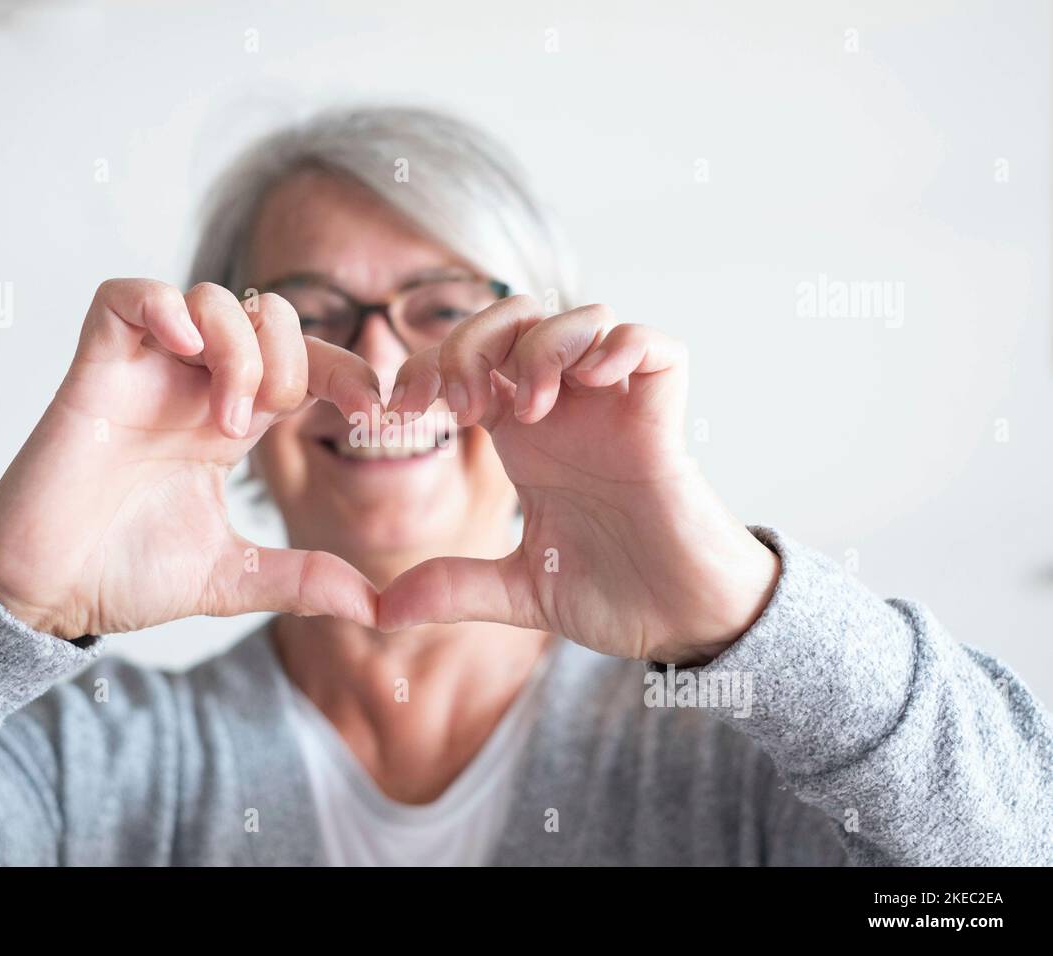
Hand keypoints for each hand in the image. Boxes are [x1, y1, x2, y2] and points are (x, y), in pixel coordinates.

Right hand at [0, 279, 380, 637]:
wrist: (45, 593)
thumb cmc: (123, 574)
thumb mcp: (234, 577)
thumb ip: (302, 580)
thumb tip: (375, 605)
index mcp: (230, 423)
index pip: (305, 365)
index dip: (348, 372)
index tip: (375, 411)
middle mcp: (193, 388)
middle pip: (267, 316)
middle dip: (293, 356)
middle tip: (273, 418)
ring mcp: (145, 373)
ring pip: (211, 299)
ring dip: (238, 347)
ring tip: (225, 420)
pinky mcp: (95, 367)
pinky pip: (127, 295)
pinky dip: (163, 306)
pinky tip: (184, 351)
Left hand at [378, 295, 779, 664]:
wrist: (683, 621)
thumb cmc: (614, 592)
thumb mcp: (520, 591)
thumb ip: (455, 589)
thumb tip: (384, 610)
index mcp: (524, 435)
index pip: (469, 362)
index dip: (427, 366)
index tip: (399, 410)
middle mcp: (567, 409)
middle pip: (516, 318)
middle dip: (474, 340)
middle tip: (462, 403)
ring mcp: (618, 407)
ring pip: (581, 317)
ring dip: (542, 346)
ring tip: (531, 408)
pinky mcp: (666, 416)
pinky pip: (653, 346)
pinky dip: (621, 346)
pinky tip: (594, 382)